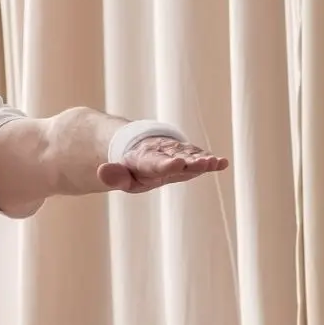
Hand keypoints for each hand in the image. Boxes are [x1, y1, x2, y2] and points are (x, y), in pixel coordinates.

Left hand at [98, 136, 228, 192]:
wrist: (145, 148)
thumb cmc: (135, 168)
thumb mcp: (123, 176)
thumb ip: (114, 176)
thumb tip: (100, 171)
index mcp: (146, 159)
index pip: (155, 163)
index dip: (166, 164)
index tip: (176, 163)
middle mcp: (164, 154)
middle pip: (178, 157)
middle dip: (190, 161)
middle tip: (202, 163)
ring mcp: (179, 153)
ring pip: (191, 156)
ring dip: (203, 160)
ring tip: (215, 162)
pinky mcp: (190, 155)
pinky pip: (200, 156)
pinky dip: (210, 160)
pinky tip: (222, 163)